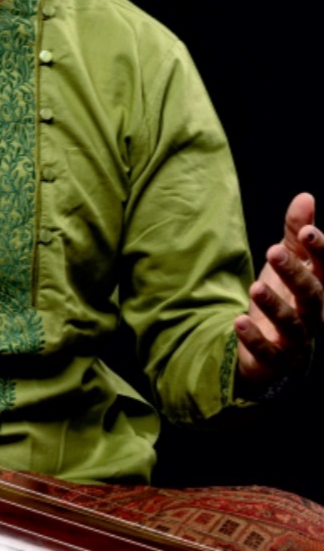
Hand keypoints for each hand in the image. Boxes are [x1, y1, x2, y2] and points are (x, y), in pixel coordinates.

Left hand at [235, 192, 322, 389]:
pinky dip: (254, 338)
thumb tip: (306, 197)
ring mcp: (296, 339)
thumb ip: (295, 232)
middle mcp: (313, 315)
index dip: (320, 250)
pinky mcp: (274, 358)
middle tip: (273, 251)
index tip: (307, 231)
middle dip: (295, 273)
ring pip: (293, 324)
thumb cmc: (284, 295)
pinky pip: (267, 352)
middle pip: (312, 295)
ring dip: (275, 305)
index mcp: (318, 287)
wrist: (270, 343)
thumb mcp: (286, 259)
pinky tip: (239, 321)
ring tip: (255, 286)